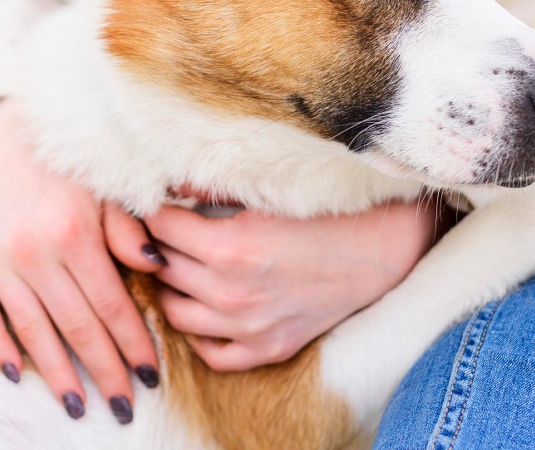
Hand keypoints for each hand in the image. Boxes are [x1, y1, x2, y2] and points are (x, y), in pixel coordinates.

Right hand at [0, 99, 163, 422]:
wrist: (8, 133)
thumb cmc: (72, 165)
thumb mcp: (109, 188)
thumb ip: (130, 231)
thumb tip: (157, 268)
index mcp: (76, 234)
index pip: (111, 306)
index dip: (132, 344)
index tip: (150, 376)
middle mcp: (33, 252)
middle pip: (76, 328)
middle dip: (104, 372)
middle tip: (123, 407)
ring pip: (31, 332)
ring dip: (57, 374)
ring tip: (79, 406)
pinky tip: (18, 376)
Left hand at [146, 197, 439, 370]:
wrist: (383, 249)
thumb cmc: (329, 211)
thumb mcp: (269, 191)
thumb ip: (212, 186)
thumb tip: (169, 179)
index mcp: (229, 246)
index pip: (159, 227)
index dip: (151, 210)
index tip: (152, 200)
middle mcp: (232, 292)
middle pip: (162, 267)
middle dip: (154, 244)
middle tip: (159, 229)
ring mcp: (249, 327)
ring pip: (175, 313)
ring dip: (169, 287)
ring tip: (177, 265)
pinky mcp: (268, 348)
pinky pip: (212, 354)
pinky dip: (199, 333)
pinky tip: (204, 307)